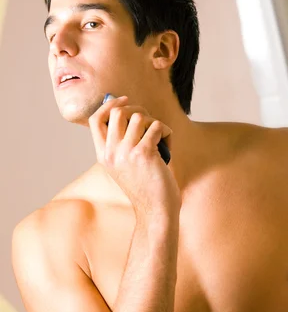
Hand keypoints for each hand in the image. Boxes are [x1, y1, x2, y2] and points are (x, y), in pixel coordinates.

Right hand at [89, 96, 180, 220]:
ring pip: (140, 117)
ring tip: (160, 140)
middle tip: (150, 124)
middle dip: (138, 110)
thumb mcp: (125, 165)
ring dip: (155, 123)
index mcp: (103, 155)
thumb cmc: (145, 187)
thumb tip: (123, 109)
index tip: (125, 100)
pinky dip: (167, 133)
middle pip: (118, 111)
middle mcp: (111, 152)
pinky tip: (167, 149)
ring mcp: (126, 152)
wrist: (156, 210)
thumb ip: (121, 142)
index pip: (96, 119)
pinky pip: (157, 126)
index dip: (110, 104)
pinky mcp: (144, 153)